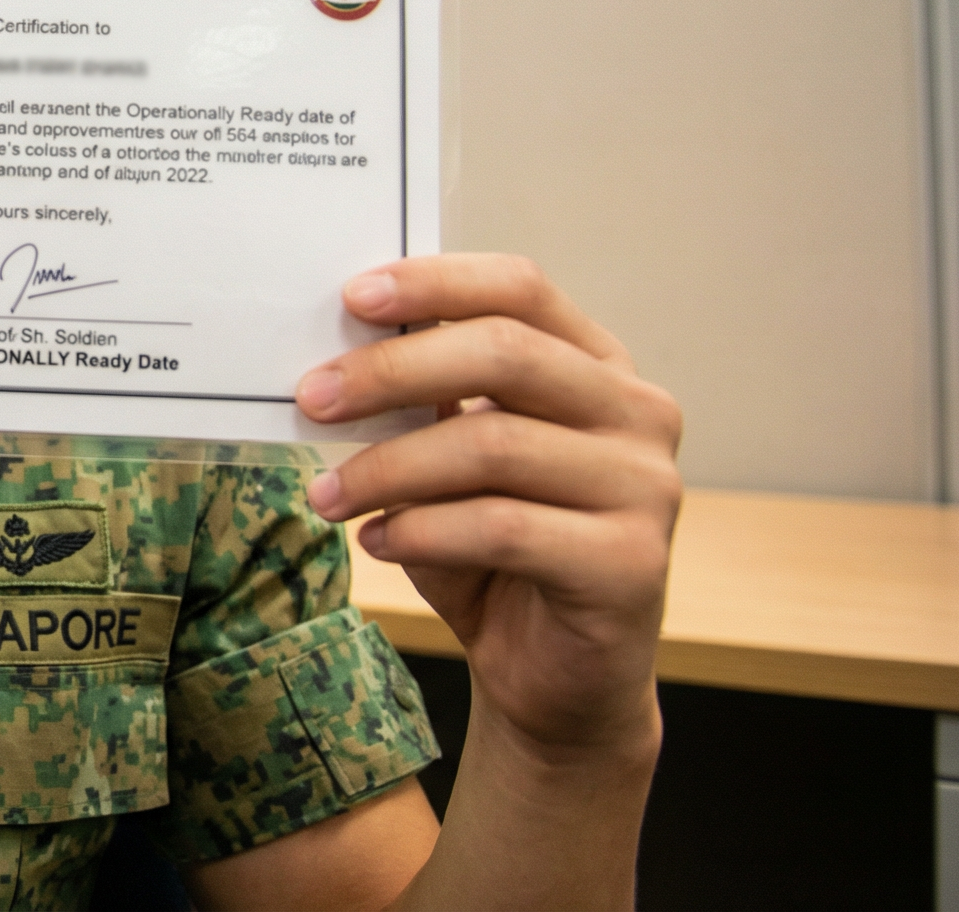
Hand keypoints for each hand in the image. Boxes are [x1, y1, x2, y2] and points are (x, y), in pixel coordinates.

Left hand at [296, 254, 680, 755]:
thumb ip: (425, 402)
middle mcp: (637, 413)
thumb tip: (336, 355)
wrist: (554, 677)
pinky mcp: (632, 563)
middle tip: (311, 398)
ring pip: (494, 445)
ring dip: (389, 467)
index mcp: (597, 365)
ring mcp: (646, 487)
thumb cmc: (495, 553)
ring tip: (326, 495)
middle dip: (392, 371)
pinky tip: (377, 542)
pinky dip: (423, 531)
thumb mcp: (452, 460)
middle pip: (504, 354)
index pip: (521, 289)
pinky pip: (504, 528)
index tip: (352, 297)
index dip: (436, 282)